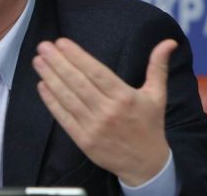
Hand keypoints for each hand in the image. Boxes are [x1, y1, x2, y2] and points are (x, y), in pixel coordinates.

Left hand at [32, 37, 177, 185]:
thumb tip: (168, 42)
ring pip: (68, 98)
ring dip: (50, 78)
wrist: (147, 164)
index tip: (61, 42)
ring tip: (38, 61)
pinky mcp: (84, 140)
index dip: (77, 56)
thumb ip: (158, 67)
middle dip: (58, 62)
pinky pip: (64, 117)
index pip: (96, 72)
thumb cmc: (149, 125)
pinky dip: (52, 101)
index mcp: (125, 97)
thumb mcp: (157, 95)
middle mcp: (108, 111)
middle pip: (78, 82)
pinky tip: (42, 86)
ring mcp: (94, 127)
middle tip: (43, 46)